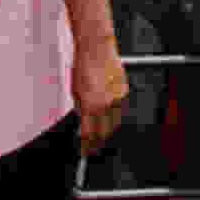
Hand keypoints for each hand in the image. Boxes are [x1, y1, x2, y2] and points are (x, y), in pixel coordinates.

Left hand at [72, 41, 128, 156]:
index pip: (88, 133)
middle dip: (97, 142)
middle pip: (103, 133)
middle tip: (92, 148)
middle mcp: (105, 104)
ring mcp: (117, 99)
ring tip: (100, 136)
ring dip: (107, 131)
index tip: (84, 150)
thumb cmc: (83, 66)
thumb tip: (83, 121)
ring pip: (114, 124)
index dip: (86, 145)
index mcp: (89, 104)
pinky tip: (109, 119)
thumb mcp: (74, 90)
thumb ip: (80, 108)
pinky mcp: (125, 92)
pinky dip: (114, 117)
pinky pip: (120, 111)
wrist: (97, 48)